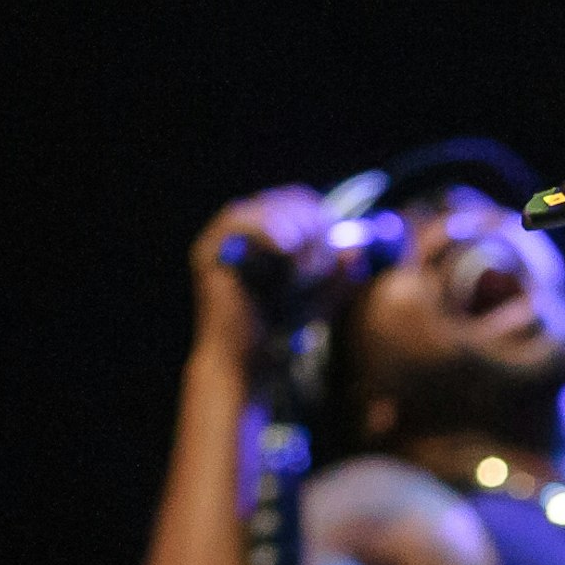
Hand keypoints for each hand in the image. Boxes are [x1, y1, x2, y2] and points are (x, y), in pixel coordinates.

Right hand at [191, 185, 343, 359]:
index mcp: (265, 235)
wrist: (248, 363)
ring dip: (293, 229)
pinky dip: (268, 229)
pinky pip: (239, 222)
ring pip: (264, 208)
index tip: (339, 244)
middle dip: (311, 225)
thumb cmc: (282, 331)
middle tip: (324, 257)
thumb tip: (355, 250)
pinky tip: (289, 248)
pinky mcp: (208, 251)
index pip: (296, 203)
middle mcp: (240, 233)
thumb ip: (337, 273)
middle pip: (283, 201)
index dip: (322, 216)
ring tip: (307, 266)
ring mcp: (221, 239)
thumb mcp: (320, 296)